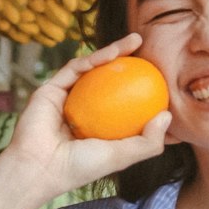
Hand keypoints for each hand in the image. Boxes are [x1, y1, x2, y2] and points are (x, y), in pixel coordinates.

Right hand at [1, 33, 171, 198]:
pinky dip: (94, 58)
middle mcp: (85, 112)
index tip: (170, 89)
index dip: (147, 98)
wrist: (38, 166)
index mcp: (100, 130)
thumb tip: (168, 116)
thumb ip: (148, 141)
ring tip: (136, 41)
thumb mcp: (121, 156)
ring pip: (95, 71)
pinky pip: (76, 68)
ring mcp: (68, 99)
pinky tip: (114, 51)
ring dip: (115, 52)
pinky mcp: (52, 89)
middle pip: (113, 84)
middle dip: (133, 66)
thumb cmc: (80, 166)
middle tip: (153, 54)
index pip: (127, 110)